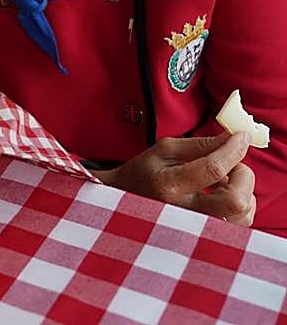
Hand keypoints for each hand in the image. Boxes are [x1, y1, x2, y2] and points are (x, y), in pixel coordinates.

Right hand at [95, 132, 255, 225]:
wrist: (127, 200)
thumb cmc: (145, 172)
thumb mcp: (165, 150)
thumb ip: (201, 144)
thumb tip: (233, 137)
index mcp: (169, 186)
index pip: (213, 169)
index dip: (233, 150)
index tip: (241, 136)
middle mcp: (186, 213)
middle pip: (237, 199)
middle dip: (242, 175)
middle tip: (229, 163)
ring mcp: (199, 229)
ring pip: (244, 213)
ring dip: (241, 189)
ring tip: (221, 179)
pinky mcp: (209, 236)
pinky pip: (242, 221)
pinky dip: (239, 201)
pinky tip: (221, 193)